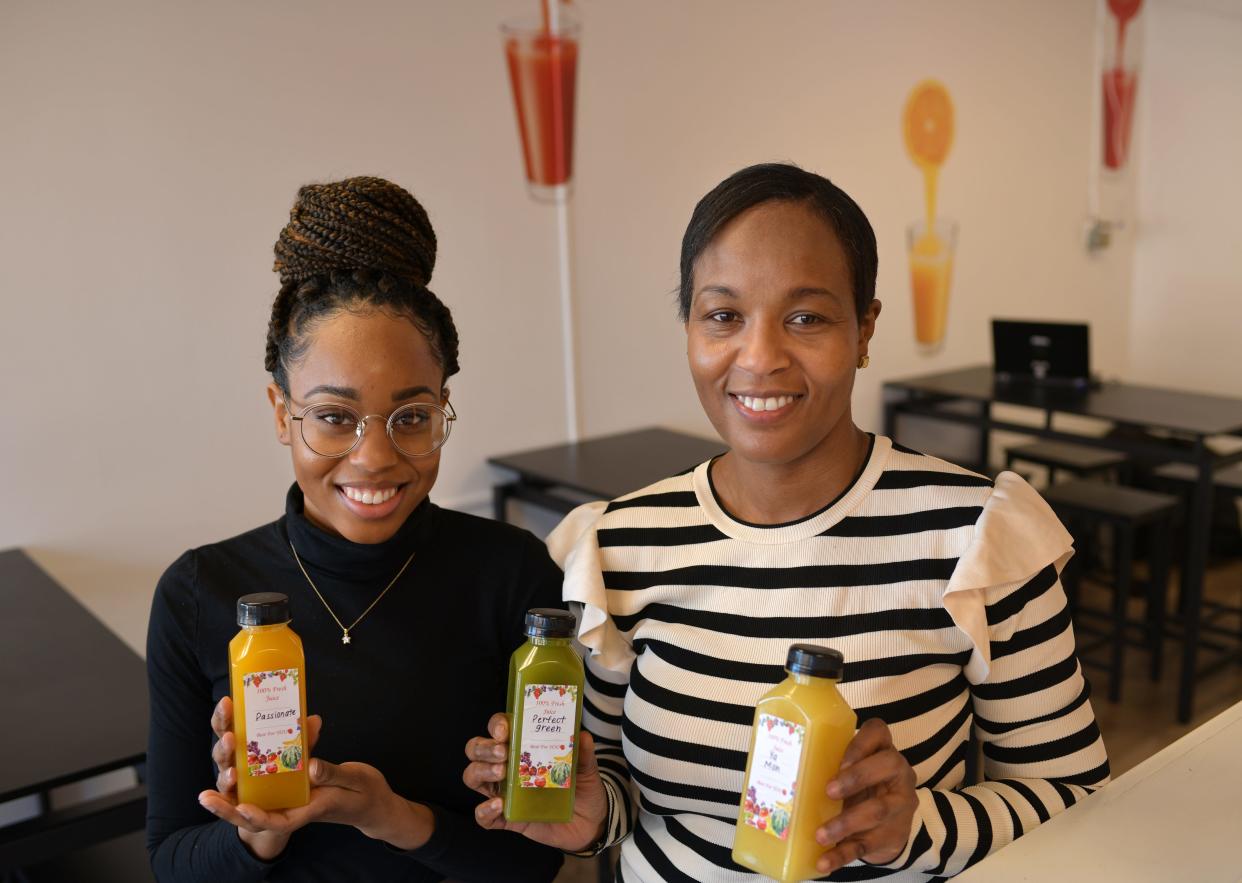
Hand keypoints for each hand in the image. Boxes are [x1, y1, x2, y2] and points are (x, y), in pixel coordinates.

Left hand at [201, 700, 432, 857]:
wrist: (369, 800)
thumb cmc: (364, 794)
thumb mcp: (355, 782)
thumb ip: (332, 774)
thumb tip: (309, 766)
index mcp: (309, 810)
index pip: (278, 822)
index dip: (258, 817)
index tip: (244, 807)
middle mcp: (292, 806)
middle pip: (253, 815)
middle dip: (228, 809)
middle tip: (205, 797)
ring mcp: (287, 796)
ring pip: (252, 798)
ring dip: (229, 790)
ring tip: (209, 781)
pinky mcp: (287, 784)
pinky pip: (262, 780)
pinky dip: (246, 769)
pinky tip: (233, 754)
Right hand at [463, 712, 607, 851]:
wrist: (589, 823)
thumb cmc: (582, 788)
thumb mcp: (586, 768)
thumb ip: (583, 753)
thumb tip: (583, 736)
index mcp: (522, 747)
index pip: (498, 729)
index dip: (496, 725)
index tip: (506, 731)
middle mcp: (506, 766)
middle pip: (477, 750)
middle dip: (483, 748)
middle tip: (503, 752)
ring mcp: (503, 792)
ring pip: (473, 777)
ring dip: (481, 771)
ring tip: (501, 773)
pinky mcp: (506, 818)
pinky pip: (483, 816)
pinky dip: (485, 810)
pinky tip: (498, 805)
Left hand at [816, 718, 917, 874]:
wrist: (890, 825)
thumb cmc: (860, 787)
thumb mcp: (852, 770)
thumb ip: (829, 764)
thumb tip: (774, 766)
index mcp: (883, 751)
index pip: (879, 733)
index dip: (861, 743)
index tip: (840, 760)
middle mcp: (897, 774)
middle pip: (887, 767)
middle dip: (856, 778)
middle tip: (828, 791)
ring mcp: (898, 805)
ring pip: (876, 810)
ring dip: (845, 823)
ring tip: (820, 834)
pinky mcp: (891, 835)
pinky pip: (867, 845)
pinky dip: (842, 855)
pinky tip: (823, 861)